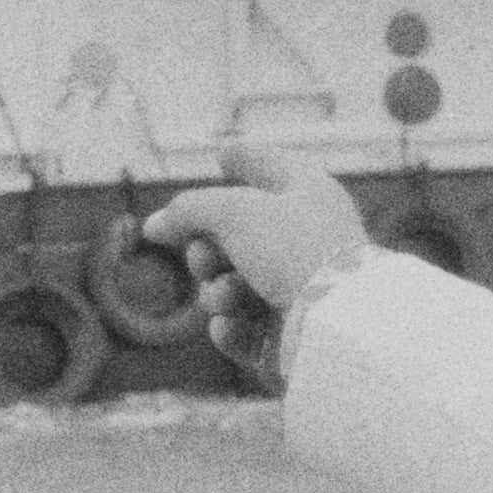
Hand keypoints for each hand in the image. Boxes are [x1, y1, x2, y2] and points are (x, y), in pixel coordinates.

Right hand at [138, 141, 373, 382]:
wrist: (337, 324)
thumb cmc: (294, 251)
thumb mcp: (234, 211)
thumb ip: (188, 210)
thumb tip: (155, 226)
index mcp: (309, 195)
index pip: (272, 167)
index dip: (246, 159)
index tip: (224, 154)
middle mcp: (306, 240)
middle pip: (235, 236)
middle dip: (205, 249)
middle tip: (206, 259)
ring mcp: (298, 292)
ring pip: (230, 286)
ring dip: (216, 291)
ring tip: (228, 295)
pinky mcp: (288, 339)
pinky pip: (240, 329)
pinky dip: (229, 327)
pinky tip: (231, 325)